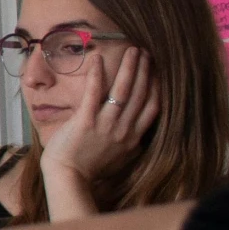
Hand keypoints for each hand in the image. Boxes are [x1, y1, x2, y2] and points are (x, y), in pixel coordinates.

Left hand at [39, 46, 157, 194]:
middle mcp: (124, 130)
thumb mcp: (120, 158)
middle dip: (145, 71)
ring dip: (129, 68)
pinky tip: (98, 58)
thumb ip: (131, 143)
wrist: (69, 179)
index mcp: (133, 138)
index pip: (152, 107)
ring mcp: (106, 125)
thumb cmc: (90, 169)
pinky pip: (94, 93)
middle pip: (140, 94)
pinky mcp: (86, 121)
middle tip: (146, 53)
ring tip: (133, 50)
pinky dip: (97, 74)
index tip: (158, 71)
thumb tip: (139, 133)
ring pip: (123, 91)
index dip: (157, 87)